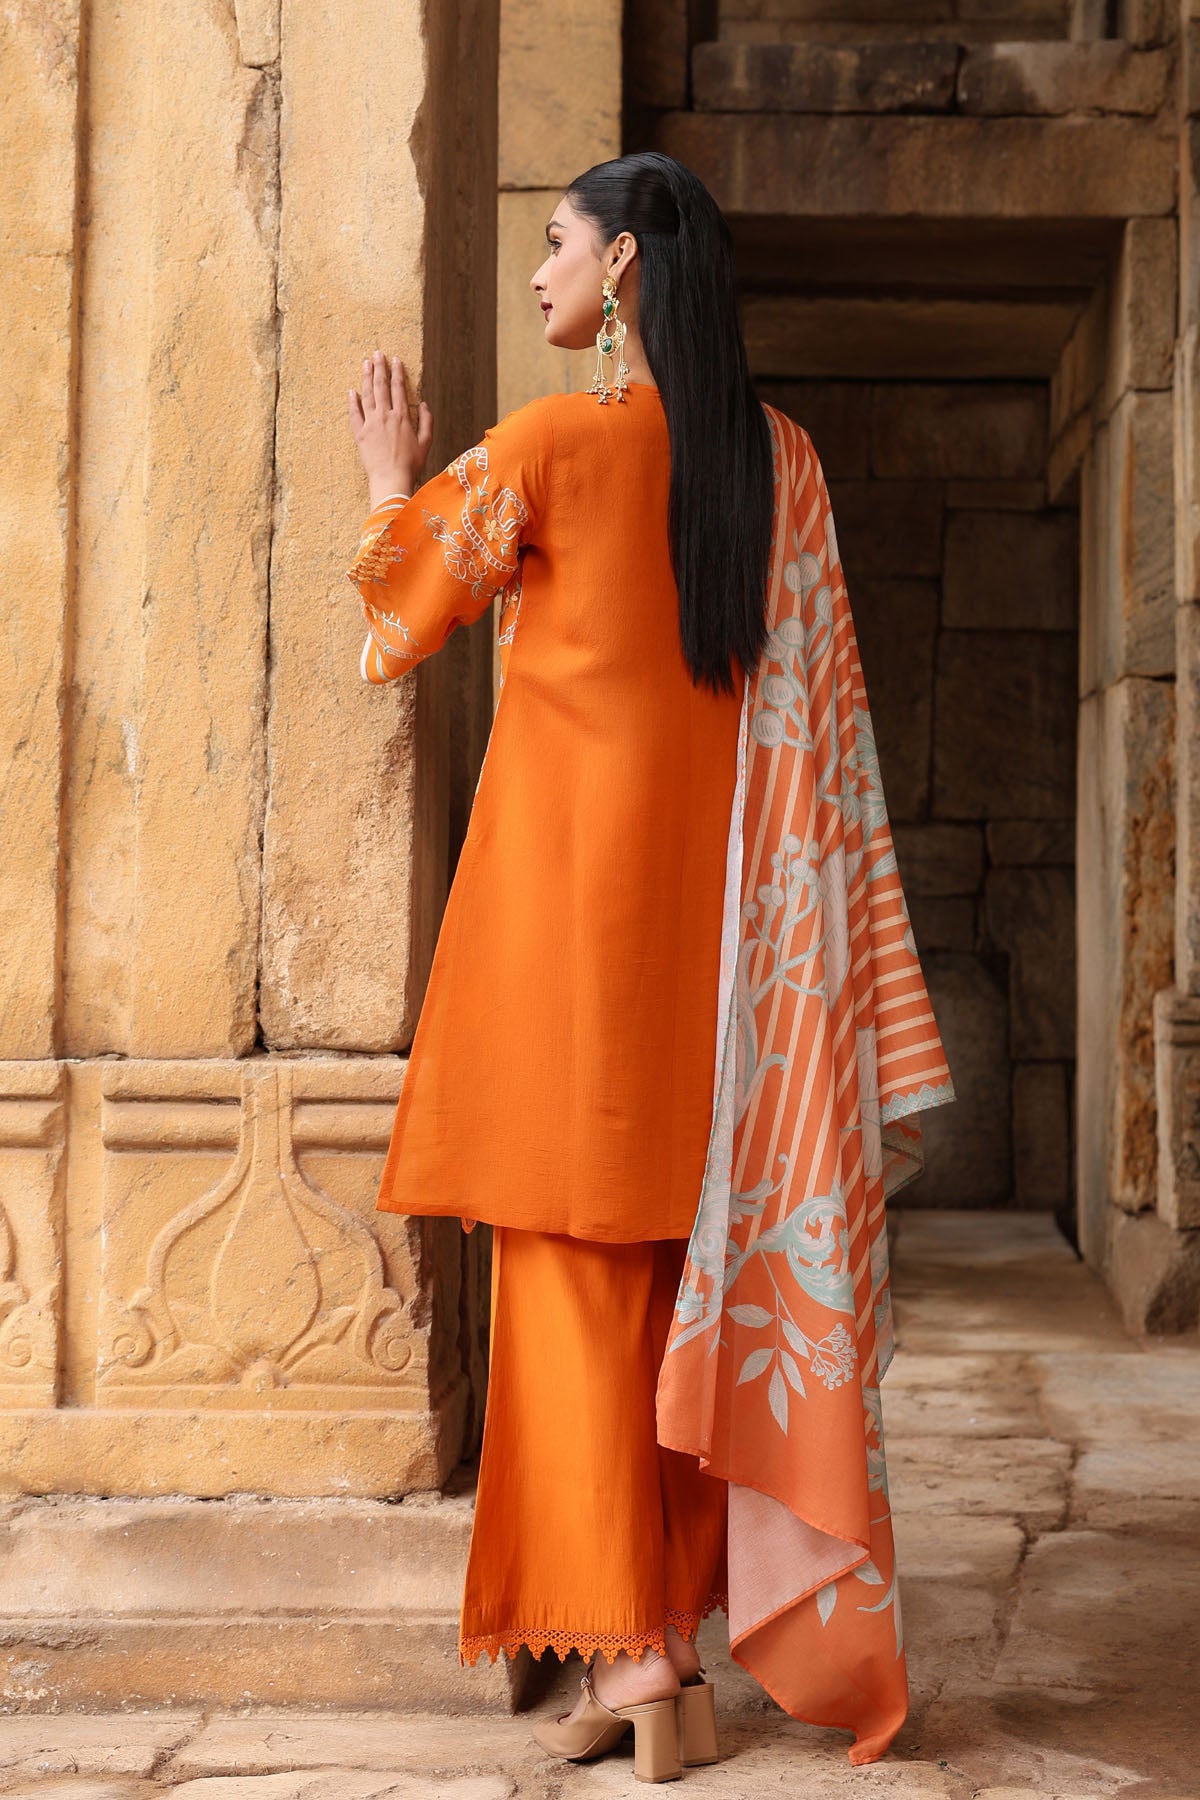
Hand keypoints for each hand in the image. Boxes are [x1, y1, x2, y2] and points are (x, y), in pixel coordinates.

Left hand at [348, 351, 432, 497]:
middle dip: (380, 368)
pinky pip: (355, 414)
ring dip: (366, 378)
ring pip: (367, 395)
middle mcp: (385, 416)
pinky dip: (353, 401)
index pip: (398, 388)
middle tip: (377, 353)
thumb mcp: (426, 443)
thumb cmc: (411, 464)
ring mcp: (371, 424)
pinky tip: (352, 391)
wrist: (391, 479)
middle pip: (381, 386)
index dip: (397, 372)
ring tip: (365, 364)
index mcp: (402, 417)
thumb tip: (424, 404)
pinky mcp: (360, 434)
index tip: (395, 359)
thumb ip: (426, 421)